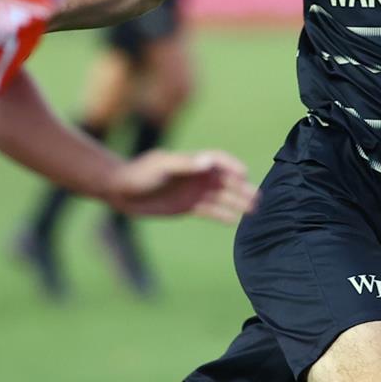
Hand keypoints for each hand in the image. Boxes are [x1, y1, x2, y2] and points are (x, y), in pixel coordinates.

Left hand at [107, 150, 257, 223]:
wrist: (122, 191)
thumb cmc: (140, 173)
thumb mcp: (162, 166)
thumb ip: (185, 164)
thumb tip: (208, 162)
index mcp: (193, 162)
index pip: (220, 161)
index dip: (233, 166)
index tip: (244, 175)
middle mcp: (197, 175)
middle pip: (226, 181)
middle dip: (242, 188)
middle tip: (259, 198)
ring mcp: (194, 191)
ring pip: (222, 197)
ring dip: (237, 202)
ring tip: (254, 210)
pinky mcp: (188, 206)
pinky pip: (210, 211)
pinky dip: (223, 214)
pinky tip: (235, 220)